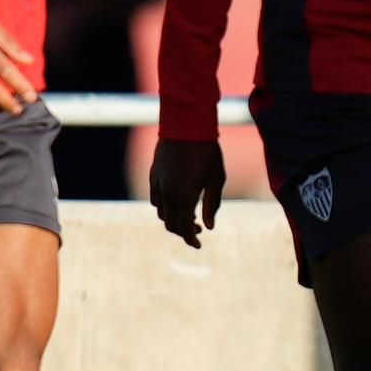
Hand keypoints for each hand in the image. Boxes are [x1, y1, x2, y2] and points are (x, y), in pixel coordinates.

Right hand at [150, 130, 223, 248]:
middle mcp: (168, 192)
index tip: (199, 245)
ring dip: (174, 219)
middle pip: (170, 224)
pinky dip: (166, 207)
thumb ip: (212, 205)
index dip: (191, 239)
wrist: (186, 126)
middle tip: (198, 229)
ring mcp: (158, 184)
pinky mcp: (153, 176)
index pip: (183, 228)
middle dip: (183, 231)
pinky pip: (156, 199)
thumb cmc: (207, 152)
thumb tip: (209, 226)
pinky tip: (178, 201)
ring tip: (190, 215)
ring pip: (161, 213)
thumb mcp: (216, 179)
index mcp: (185, 195)